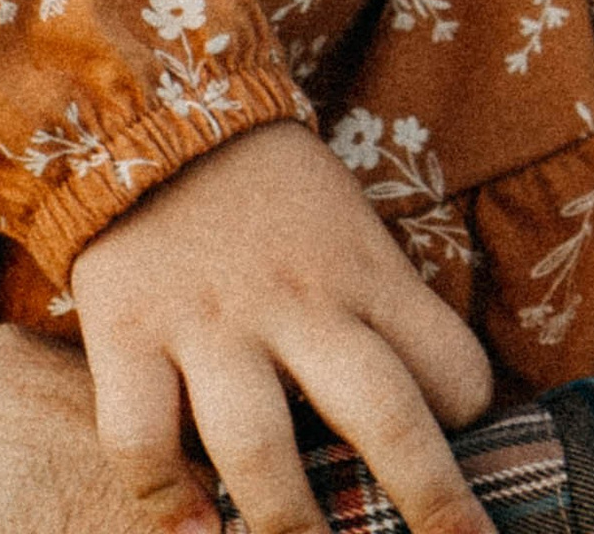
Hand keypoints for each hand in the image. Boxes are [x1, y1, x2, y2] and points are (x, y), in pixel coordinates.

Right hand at [70, 121, 491, 533]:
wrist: (151, 103)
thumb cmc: (268, 189)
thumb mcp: (348, 226)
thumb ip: (379, 309)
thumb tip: (426, 414)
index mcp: (362, 269)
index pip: (450, 364)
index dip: (468, 418)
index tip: (466, 454)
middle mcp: (295, 298)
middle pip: (382, 413)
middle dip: (429, 500)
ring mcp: (207, 318)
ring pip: (258, 445)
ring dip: (289, 525)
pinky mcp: (126, 328)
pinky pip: (140, 435)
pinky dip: (165, 495)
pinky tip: (193, 531)